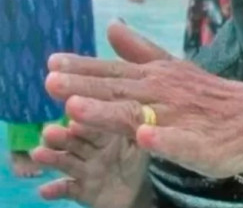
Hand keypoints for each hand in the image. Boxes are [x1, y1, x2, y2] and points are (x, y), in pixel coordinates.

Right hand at [32, 122, 148, 207]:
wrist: (139, 193)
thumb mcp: (141, 144)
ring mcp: (85, 169)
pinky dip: (55, 190)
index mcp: (108, 134)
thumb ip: (136, 131)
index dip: (84, 121)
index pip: (94, 124)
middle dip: (61, 137)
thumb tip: (141, 122)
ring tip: (38, 154)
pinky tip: (44, 190)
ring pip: (67, 162)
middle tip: (48, 132)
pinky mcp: (81, 190)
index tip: (72, 114)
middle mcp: (92, 149)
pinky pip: (67, 190)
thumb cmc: (141, 161)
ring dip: (52, 159)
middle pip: (75, 141)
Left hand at [44, 22, 242, 178]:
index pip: (113, 73)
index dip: (82, 69)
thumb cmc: (212, 97)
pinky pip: (179, 142)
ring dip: (108, 112)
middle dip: (84, 87)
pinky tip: (145, 137)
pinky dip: (163, 138)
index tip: (51, 63)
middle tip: (51, 83)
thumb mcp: (175, 68)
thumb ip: (140, 51)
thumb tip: (111, 25)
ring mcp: (180, 119)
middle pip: (118, 92)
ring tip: (77, 109)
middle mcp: (164, 95)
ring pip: (140, 116)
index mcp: (157, 78)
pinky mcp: (199, 144)